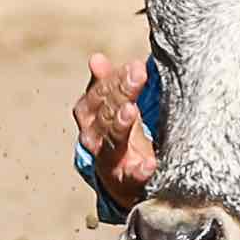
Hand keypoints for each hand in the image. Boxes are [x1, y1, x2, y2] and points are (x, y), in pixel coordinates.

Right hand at [75, 51, 154, 207]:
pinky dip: (139, 171)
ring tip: (131, 111)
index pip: (98, 95)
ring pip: (111, 140)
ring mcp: (108, 160)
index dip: (114, 80)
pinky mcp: (124, 182)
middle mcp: (93, 137)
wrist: (122, 181)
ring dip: (120, 125)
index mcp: (89, 116)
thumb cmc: (120, 136)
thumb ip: (107, 85)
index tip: (135, 66)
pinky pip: (130, 176)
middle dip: (121, 93)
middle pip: (105, 113)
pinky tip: (150, 164)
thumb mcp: (113, 109)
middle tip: (138, 75)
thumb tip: (95, 58)